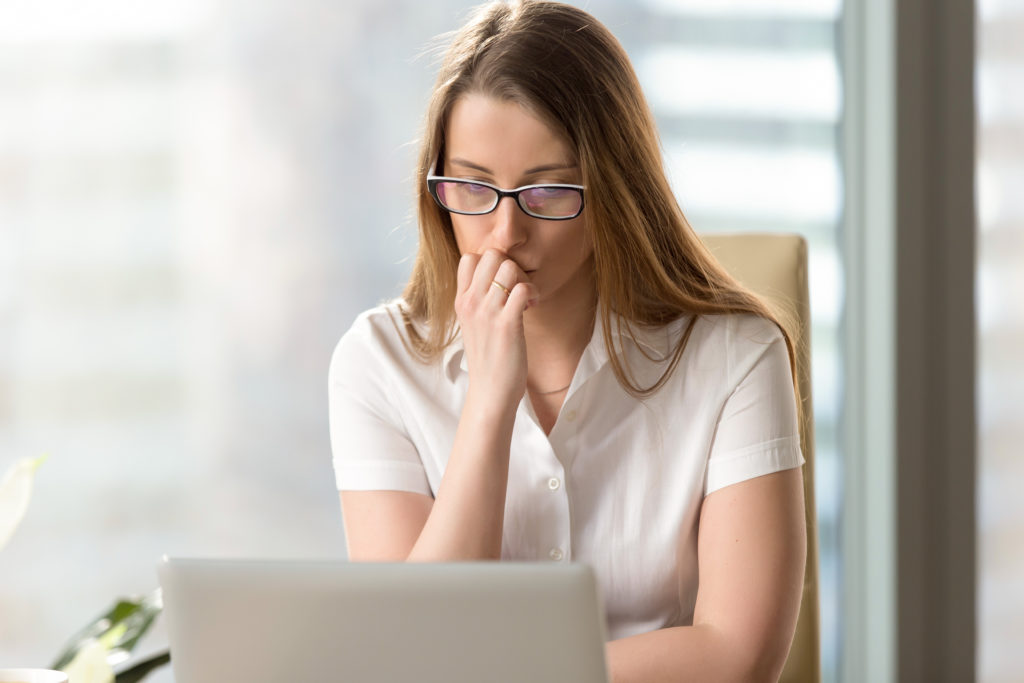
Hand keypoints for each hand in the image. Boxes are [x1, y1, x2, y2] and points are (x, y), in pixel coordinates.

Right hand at [454, 248, 538, 412]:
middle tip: (518, 288)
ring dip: (525, 279)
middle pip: (491, 254)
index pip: (469, 258)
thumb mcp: (473, 326)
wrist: (490, 392)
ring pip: (509, 267)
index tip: (502, 283)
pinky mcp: (507, 324)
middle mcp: (471, 303)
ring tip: (527, 299)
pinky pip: (523, 289)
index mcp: (461, 302)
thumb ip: (478, 302)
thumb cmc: (487, 360)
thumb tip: (495, 282)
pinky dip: (533, 294)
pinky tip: (532, 308)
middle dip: (512, 266)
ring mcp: (488, 312)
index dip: (491, 262)